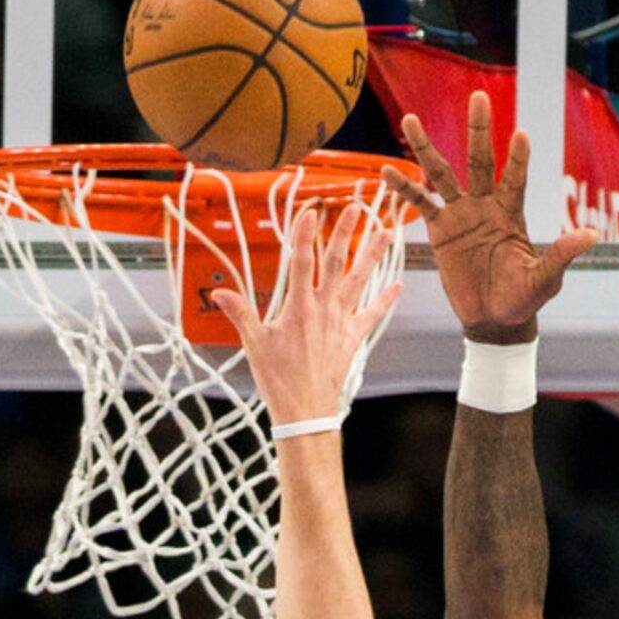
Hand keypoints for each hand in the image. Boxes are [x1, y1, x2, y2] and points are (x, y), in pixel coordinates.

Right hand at [211, 204, 400, 427]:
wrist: (305, 411)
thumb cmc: (279, 380)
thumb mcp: (254, 345)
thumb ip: (239, 314)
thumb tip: (220, 293)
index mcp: (298, 308)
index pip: (302, 261)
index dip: (305, 233)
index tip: (311, 210)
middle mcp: (323, 310)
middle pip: (337, 262)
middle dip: (346, 232)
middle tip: (356, 208)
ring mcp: (341, 323)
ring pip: (360, 282)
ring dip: (372, 256)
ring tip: (385, 233)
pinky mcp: (352, 338)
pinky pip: (371, 314)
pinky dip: (385, 300)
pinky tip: (398, 285)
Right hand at [381, 90, 595, 342]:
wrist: (494, 320)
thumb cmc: (524, 299)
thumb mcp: (545, 279)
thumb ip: (561, 255)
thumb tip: (592, 235)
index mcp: (512, 213)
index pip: (515, 179)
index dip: (518, 159)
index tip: (521, 134)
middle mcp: (485, 205)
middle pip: (480, 160)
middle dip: (479, 130)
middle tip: (478, 97)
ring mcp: (461, 214)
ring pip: (442, 174)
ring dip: (426, 148)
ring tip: (411, 118)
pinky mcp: (440, 230)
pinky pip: (420, 204)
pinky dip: (404, 188)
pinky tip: (387, 171)